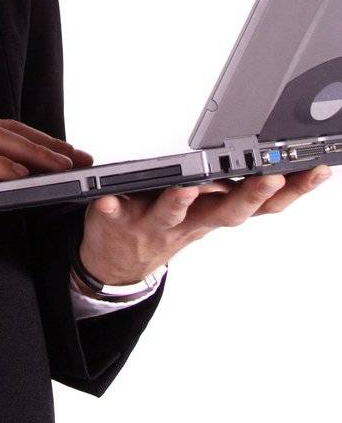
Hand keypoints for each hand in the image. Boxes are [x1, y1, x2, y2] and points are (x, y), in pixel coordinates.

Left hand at [77, 166, 332, 284]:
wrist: (119, 262)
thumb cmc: (170, 224)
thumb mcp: (212, 211)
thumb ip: (239, 189)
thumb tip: (279, 160)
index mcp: (217, 213)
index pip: (264, 204)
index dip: (295, 190)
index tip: (318, 168)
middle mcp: (192, 221)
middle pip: (228, 211)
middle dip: (252, 194)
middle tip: (271, 175)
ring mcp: (155, 224)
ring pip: (172, 213)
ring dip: (181, 201)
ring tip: (186, 187)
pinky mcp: (118, 220)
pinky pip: (112, 211)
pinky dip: (109, 204)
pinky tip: (105, 197)